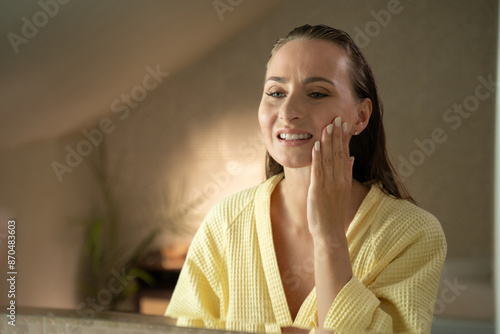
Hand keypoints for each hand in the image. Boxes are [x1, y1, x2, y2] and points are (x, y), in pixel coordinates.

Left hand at [307, 116, 353, 239]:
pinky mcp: (318, 191)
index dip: (344, 138)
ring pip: (329, 159)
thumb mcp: (343, 192)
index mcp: (345, 179)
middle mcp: (339, 180)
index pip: (345, 154)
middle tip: (337, 118)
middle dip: (337, 135)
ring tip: (327, 126)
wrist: (331, 233)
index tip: (343, 124)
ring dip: (328, 141)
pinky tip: (316, 145)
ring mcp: (330, 185)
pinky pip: (318, 171)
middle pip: (339, 153)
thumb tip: (350, 158)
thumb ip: (346, 174)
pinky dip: (318, 157)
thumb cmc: (334, 213)